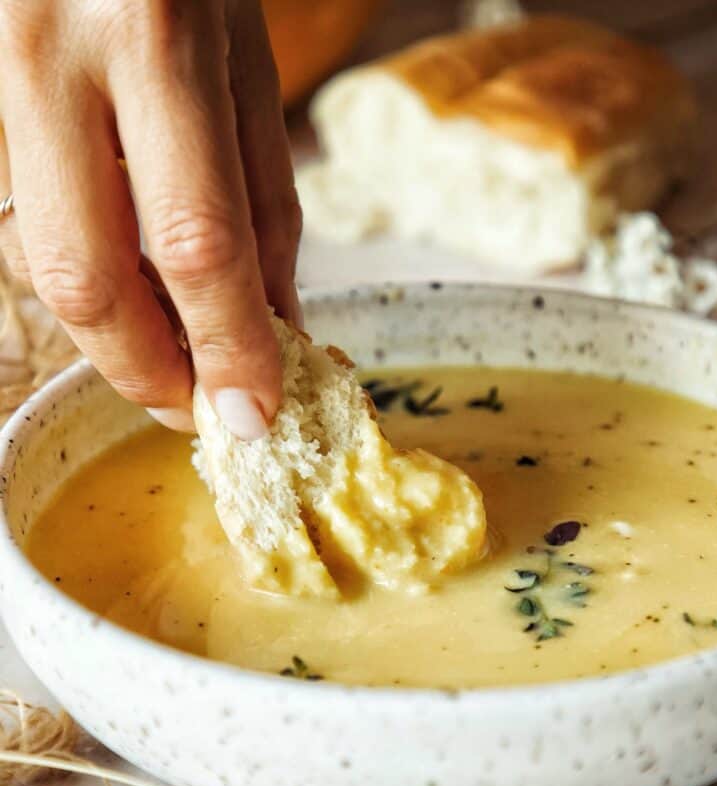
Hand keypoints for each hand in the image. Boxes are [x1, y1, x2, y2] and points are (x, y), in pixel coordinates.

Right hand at [0, 0, 301, 439]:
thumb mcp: (251, 68)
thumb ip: (264, 207)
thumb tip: (276, 332)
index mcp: (148, 34)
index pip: (192, 240)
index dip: (226, 347)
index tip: (255, 413)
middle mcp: (52, 55)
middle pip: (87, 278)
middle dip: (149, 372)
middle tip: (200, 406)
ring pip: (45, 262)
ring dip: (120, 338)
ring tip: (180, 357)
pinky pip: (37, 224)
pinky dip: (97, 282)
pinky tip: (142, 296)